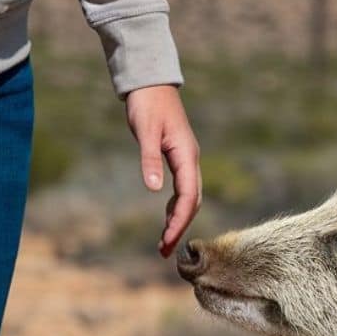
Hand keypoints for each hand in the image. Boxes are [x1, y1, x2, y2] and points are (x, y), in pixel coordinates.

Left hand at [125, 85, 200, 256]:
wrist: (150, 83)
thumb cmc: (147, 104)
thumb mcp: (144, 130)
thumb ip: (150, 159)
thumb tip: (153, 189)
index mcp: (186, 156)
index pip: (188, 196)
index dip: (179, 220)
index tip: (168, 240)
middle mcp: (190, 161)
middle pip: (192, 202)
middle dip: (180, 228)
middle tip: (164, 252)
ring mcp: (186, 161)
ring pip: (188, 198)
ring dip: (178, 221)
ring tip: (164, 243)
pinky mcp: (177, 158)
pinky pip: (182, 190)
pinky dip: (175, 207)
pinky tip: (166, 219)